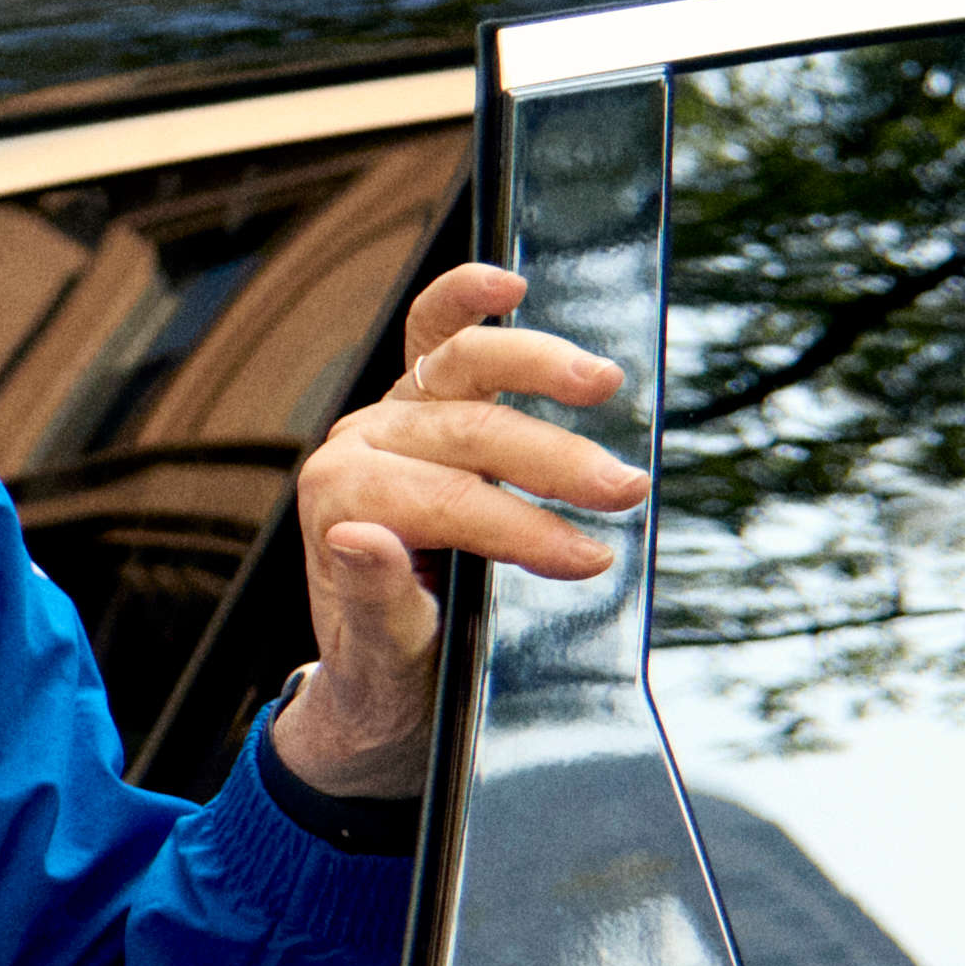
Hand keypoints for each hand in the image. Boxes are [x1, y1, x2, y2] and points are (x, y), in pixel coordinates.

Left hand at [270, 262, 648, 802]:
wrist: (379, 682)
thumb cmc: (387, 674)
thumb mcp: (382, 662)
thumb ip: (372, 603)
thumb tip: (361, 538)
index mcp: (339, 505)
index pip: (444, 501)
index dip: (521, 528)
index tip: (590, 561)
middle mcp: (356, 446)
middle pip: (463, 431)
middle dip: (551, 461)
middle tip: (626, 491)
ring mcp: (388, 417)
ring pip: (459, 365)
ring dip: (537, 368)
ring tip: (605, 385)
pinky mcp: (420, 401)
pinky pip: (435, 333)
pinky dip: (465, 301)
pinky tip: (509, 283)